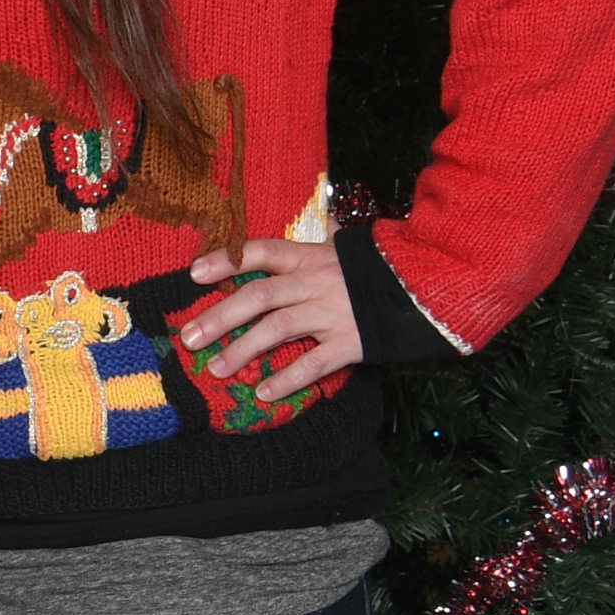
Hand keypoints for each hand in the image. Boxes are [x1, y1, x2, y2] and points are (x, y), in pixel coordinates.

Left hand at [178, 238, 362, 400]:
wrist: (426, 291)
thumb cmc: (373, 270)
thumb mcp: (342, 247)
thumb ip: (318, 239)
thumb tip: (304, 222)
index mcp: (309, 257)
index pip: (260, 251)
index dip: (226, 260)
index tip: (194, 274)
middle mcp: (315, 282)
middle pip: (258, 296)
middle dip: (220, 317)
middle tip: (188, 338)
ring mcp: (332, 313)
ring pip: (278, 329)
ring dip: (242, 350)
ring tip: (214, 369)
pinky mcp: (351, 343)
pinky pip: (313, 363)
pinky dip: (287, 380)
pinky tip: (263, 392)